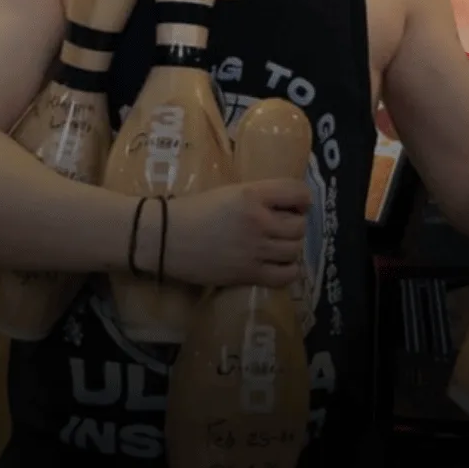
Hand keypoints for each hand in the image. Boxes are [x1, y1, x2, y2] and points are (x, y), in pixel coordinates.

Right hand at [163, 180, 310, 288]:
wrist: (165, 237)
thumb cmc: (193, 210)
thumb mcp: (228, 191)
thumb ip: (257, 196)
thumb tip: (284, 203)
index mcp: (252, 194)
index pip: (298, 192)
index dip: (303, 198)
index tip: (297, 204)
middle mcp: (259, 221)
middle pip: (299, 225)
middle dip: (295, 225)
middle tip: (283, 226)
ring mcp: (255, 249)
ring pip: (295, 250)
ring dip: (291, 247)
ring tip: (278, 245)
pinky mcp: (248, 273)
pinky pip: (285, 275)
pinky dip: (288, 270)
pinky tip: (279, 265)